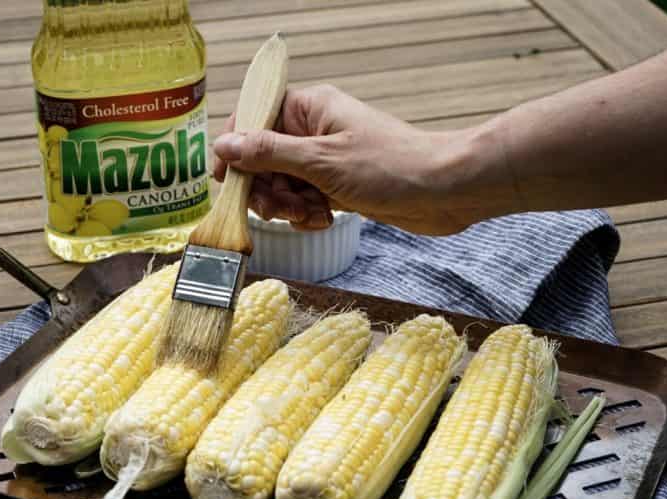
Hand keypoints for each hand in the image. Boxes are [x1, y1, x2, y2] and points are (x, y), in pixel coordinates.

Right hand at [212, 84, 492, 234]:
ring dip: (288, 207)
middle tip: (281, 209)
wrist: (443, 192)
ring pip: (281, 185)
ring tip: (311, 215)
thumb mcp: (321, 161)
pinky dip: (306, 215)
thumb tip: (223, 145)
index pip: (252, 120)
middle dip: (266, 189)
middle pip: (262, 160)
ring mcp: (325, 159)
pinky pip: (303, 201)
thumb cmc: (389, 167)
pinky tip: (324, 221)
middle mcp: (313, 130)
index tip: (229, 182)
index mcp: (308, 108)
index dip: (236, 152)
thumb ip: (268, 153)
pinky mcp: (336, 186)